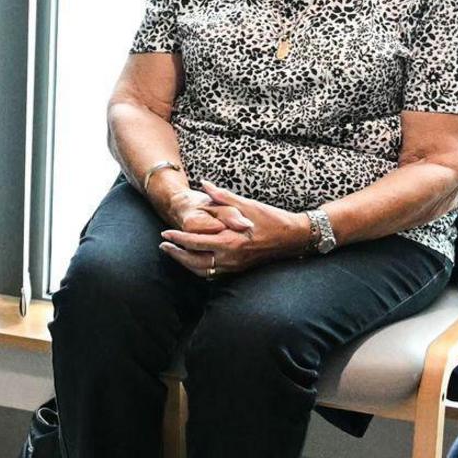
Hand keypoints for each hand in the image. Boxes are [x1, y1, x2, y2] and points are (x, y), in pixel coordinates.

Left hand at [159, 183, 305, 278]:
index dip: (178, 238)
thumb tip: (204, 184)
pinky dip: (199, 268)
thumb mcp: (247, 204)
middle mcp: (231, 258)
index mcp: (231, 242)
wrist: (294, 238)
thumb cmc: (272, 219)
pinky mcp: (239, 269)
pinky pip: (213, 273)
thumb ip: (223, 197)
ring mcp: (235, 266)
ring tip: (173, 252)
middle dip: (176, 254)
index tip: (165, 232)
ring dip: (186, 263)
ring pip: (203, 271)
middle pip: (195, 262)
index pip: (196, 242)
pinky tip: (192, 260)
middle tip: (163, 245)